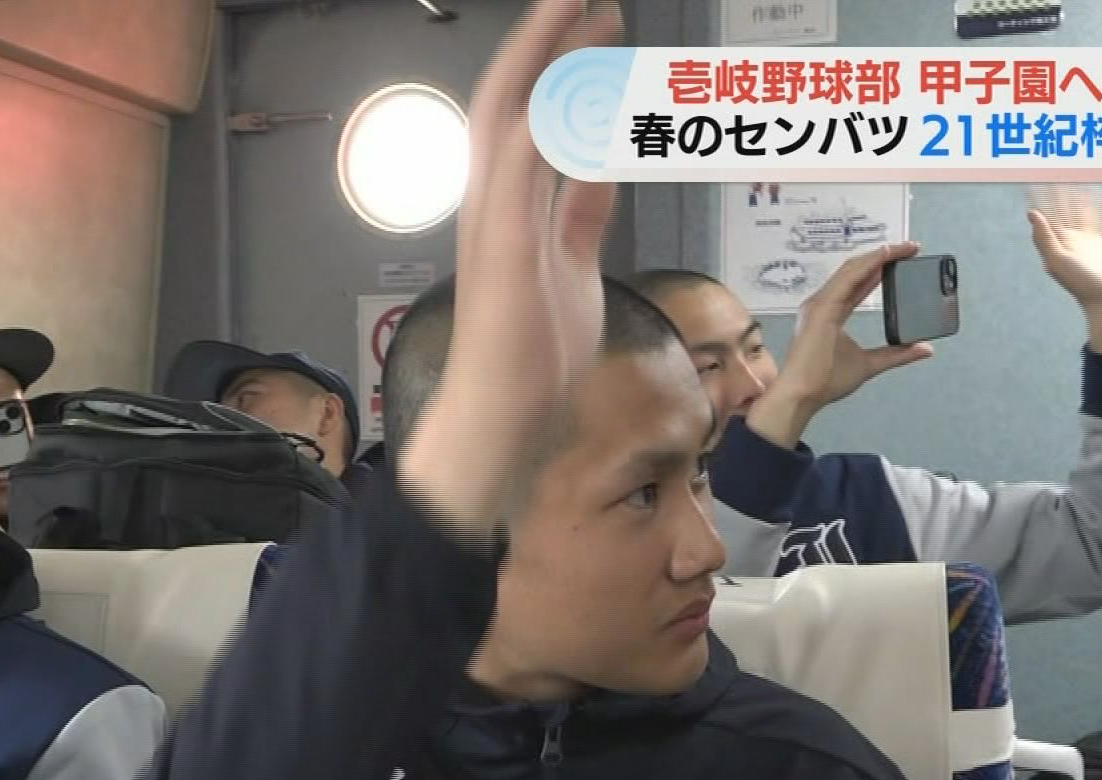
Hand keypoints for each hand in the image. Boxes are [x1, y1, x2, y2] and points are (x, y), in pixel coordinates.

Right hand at [396, 0, 622, 533]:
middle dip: (549, 39)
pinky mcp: (504, 249)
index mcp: (510, 205)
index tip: (598, 20)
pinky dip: (547, 126)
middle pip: (511, 96)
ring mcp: (493, 222)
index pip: (531, 112)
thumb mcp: (574, 264)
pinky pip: (520, 171)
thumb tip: (607, 164)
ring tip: (588, 16)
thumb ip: (584, 211)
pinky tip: (577, 94)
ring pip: (511, 117)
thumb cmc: (532, 355)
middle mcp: (493, 202)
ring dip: (549, 63)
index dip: (561, 61)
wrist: (504, 417)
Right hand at [747, 243, 933, 449]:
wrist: (803, 395)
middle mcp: (823, 303)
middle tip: (910, 248)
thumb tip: (924, 348)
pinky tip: (885, 257)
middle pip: (855, 271)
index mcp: (831, 313)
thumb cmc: (824, 381)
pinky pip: (847, 279)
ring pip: (852, 269)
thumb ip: (896, 354)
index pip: (858, 284)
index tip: (902, 259)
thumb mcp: (870, 364)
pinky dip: (868, 265)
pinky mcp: (821, 307)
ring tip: (903, 247)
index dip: (879, 269)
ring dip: (879, 256)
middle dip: (883, 257)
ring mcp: (820, 303)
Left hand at [1026, 185, 1101, 352]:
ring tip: (1090, 184)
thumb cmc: (1085, 286)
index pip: (1052, 214)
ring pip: (1096, 215)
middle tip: (1063, 172)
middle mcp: (1081, 241)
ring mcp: (1101, 244)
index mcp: (1064, 243)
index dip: (1045, 197)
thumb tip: (1031, 213)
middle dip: (1066, 193)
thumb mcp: (1059, 261)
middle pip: (1072, 210)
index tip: (1037, 178)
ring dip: (1093, 201)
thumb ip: (1045, 238)